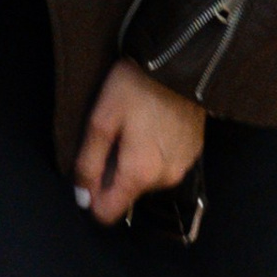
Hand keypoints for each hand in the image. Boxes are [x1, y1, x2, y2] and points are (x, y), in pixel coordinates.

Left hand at [75, 59, 203, 225]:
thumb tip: (83, 198)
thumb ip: (89, 163)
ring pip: (145, 180)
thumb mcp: (101, 121)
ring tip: (132, 129)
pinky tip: (150, 128)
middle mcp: (165, 180)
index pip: (108, 213)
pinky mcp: (194, 154)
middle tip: (112, 138)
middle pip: (127, 194)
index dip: (92, 197)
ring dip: (134, 163)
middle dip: (113, 174)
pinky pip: (163, 167)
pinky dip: (152, 155)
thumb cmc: (135, 88)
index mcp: (139, 174)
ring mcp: (183, 168)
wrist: (181, 63)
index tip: (89, 171)